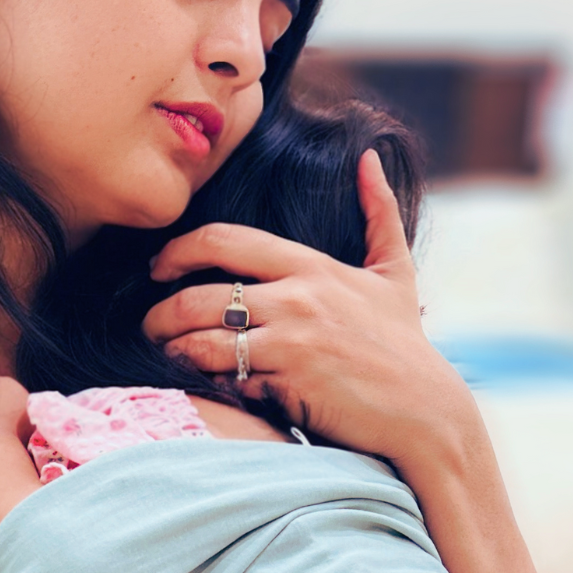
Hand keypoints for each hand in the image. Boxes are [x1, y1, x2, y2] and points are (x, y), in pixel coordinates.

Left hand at [143, 148, 472, 465]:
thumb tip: (370, 159)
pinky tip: (202, 386)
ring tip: (167, 356)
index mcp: (311, 266)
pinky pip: (226, 378)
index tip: (158, 268)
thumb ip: (380, 213)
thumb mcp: (396, 274)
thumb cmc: (406, 348)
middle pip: (199, 292)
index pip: (224, 240)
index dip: (178, 250)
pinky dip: (207, 382)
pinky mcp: (288, 382)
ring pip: (204, 338)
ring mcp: (291, 341)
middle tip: (148, 325)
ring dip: (175, 349)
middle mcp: (297, 297)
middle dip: (161, 310)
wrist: (424, 413)